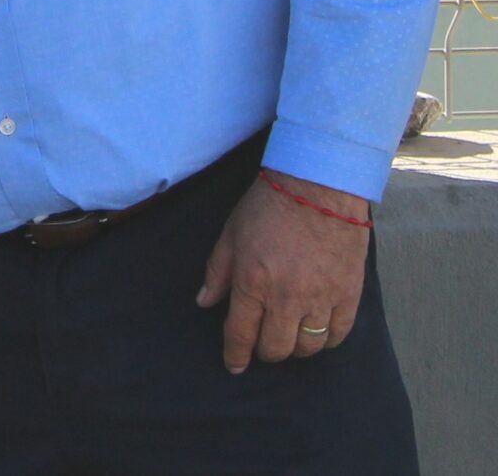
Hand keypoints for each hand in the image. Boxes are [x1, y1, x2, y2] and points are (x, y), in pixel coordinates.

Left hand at [196, 168, 370, 371]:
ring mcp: (321, 297)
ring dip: (296, 349)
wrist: (318, 187)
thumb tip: (204, 302)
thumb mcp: (231, 234)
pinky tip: (318, 331)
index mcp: (253, 281)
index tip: (234, 365)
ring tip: (289, 337)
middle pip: (277, 348)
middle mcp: (287, 296)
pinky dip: (327, 340)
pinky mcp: (349, 295)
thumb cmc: (269, 206)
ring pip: (308, 347)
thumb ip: (218, 272)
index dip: (235, 355)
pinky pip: (338, 334)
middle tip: (262, 345)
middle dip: (265, 353)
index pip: (241, 333)